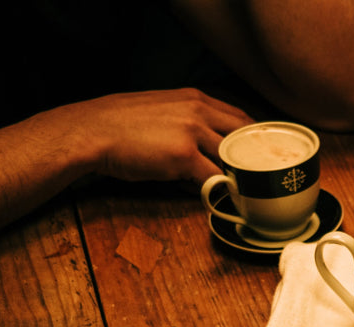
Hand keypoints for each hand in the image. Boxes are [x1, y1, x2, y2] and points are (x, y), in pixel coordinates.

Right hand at [36, 88, 252, 184]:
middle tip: (262, 178)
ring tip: (246, 194)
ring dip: (239, 178)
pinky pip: (213, 177)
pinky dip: (219, 191)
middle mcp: (198, 111)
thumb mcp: (159, 108)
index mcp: (195, 98)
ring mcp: (192, 132)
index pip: (240, 117)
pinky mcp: (183, 156)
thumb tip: (201, 144)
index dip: (254, 139)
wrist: (92, 131)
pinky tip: (222, 201)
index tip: (260, 155)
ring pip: (231, 158)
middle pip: (243, 137)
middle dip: (255, 159)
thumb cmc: (119, 124)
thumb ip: (186, 121)